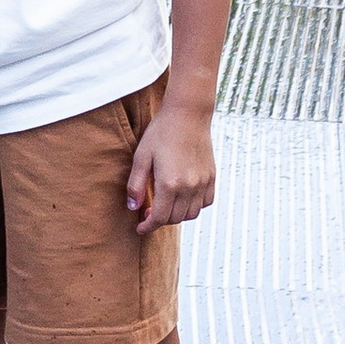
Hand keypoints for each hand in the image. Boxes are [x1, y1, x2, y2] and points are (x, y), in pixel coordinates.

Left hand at [127, 99, 215, 229]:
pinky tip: (183, 197)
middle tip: (149, 212)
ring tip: (166, 205)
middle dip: (160, 220)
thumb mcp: (141, 157)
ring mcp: (203, 183)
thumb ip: (136, 185)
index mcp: (170, 184)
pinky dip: (194, 206)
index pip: (160, 218)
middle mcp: (189, 187)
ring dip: (177, 215)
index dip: (148, 227)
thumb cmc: (161, 133)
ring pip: (192, 214)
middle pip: (175, 219)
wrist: (187, 114)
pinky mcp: (211, 177)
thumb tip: (133, 207)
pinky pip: (206, 202)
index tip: (140, 228)